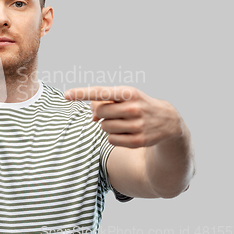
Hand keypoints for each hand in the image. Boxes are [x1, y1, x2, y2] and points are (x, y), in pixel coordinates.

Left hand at [64, 86, 182, 147]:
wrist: (168, 120)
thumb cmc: (138, 104)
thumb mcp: (125, 96)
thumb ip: (104, 101)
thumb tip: (92, 115)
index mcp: (128, 93)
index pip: (100, 92)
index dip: (81, 93)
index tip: (66, 95)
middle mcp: (133, 108)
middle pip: (98, 113)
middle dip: (99, 114)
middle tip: (111, 113)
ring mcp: (136, 125)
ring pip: (103, 127)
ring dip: (107, 125)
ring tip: (122, 122)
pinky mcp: (138, 141)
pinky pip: (111, 140)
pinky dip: (113, 137)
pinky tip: (126, 132)